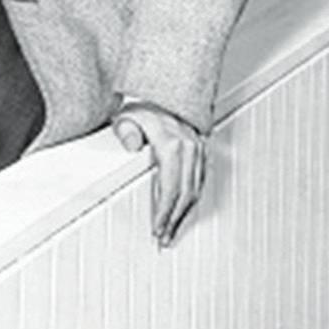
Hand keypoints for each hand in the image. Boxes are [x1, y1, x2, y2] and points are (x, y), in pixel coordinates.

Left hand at [112, 101, 205, 246]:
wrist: (166, 91)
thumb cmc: (146, 106)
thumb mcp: (128, 115)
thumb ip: (126, 130)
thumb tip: (131, 144)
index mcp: (172, 143)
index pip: (170, 187)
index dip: (164, 212)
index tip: (157, 228)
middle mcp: (189, 147)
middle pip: (185, 194)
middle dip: (174, 220)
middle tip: (164, 237)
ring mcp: (198, 148)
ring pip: (196, 189)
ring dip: (185, 213)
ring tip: (173, 230)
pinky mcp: (202, 148)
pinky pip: (201, 179)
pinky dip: (193, 198)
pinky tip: (184, 209)